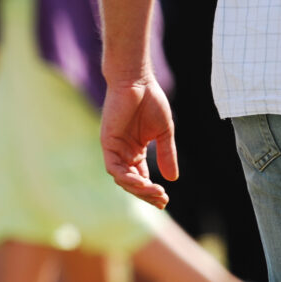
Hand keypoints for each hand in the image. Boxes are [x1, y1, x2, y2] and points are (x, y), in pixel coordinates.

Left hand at [100, 74, 178, 208]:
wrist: (137, 81)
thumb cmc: (150, 101)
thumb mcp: (164, 133)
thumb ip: (167, 154)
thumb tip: (173, 179)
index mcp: (136, 151)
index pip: (142, 178)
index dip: (152, 192)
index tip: (166, 200)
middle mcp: (124, 153)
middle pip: (133, 183)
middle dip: (147, 194)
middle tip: (162, 201)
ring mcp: (114, 149)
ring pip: (123, 179)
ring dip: (139, 189)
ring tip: (155, 192)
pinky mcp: (107, 143)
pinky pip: (114, 168)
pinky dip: (127, 178)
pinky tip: (142, 182)